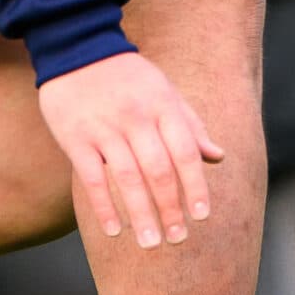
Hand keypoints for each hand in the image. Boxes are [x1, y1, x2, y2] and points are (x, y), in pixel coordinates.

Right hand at [38, 51, 224, 249]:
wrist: (78, 51)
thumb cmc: (130, 78)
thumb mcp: (166, 93)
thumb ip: (191, 126)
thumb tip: (219, 156)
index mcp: (164, 107)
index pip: (185, 153)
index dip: (196, 186)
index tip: (202, 217)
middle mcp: (137, 119)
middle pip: (159, 170)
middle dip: (170, 208)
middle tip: (178, 239)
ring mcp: (105, 128)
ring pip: (127, 178)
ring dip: (141, 214)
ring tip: (151, 244)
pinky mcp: (75, 137)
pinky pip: (91, 177)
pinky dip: (103, 206)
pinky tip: (114, 230)